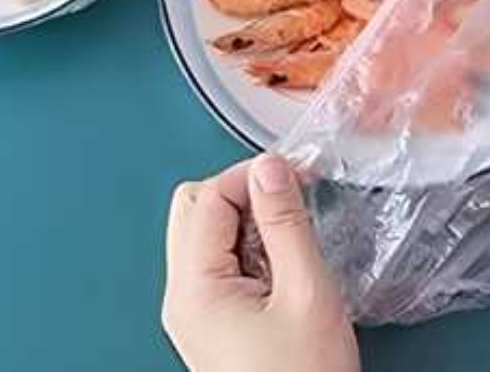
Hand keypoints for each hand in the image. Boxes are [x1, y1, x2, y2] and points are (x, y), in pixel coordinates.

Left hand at [163, 155, 359, 371]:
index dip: (251, 175)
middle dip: (243, 194)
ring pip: (206, 233)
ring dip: (248, 222)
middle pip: (194, 209)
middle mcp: (182, 297)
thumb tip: (270, 167)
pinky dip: (250, 249)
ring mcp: (193, 311)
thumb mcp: (306, 292)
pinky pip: (219, 263)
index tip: (295, 173)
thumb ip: (286, 223)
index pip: (207, 197)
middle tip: (290, 204)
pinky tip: (283, 269)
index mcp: (194, 288)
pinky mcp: (211, 323)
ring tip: (291, 246)